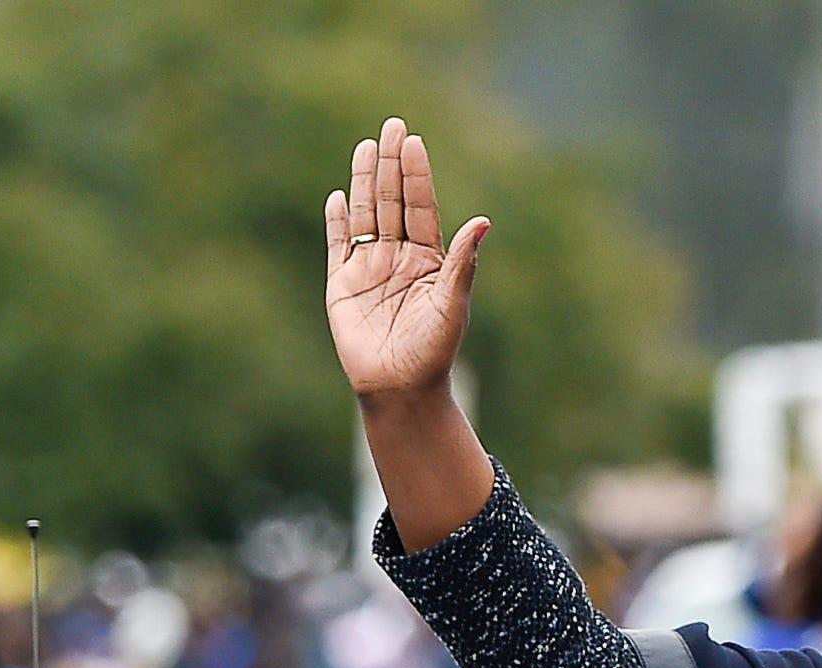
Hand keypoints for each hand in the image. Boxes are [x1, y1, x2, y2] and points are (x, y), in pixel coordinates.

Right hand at [326, 119, 490, 403]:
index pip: (421, 207)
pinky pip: (338, 246)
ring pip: (366, 215)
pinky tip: (337, 196)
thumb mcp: (453, 304)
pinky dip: (337, 222)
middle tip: (392, 126)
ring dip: (365, 181)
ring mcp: (370, 269)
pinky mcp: (342, 284)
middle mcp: (399, 258)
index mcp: (428, 259)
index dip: (417, 175)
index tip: (413, 141)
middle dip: (391, 165)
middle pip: (392, 201)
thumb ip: (462, 262)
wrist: (401, 388)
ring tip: (366, 146)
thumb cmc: (434, 351)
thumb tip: (484, 221)